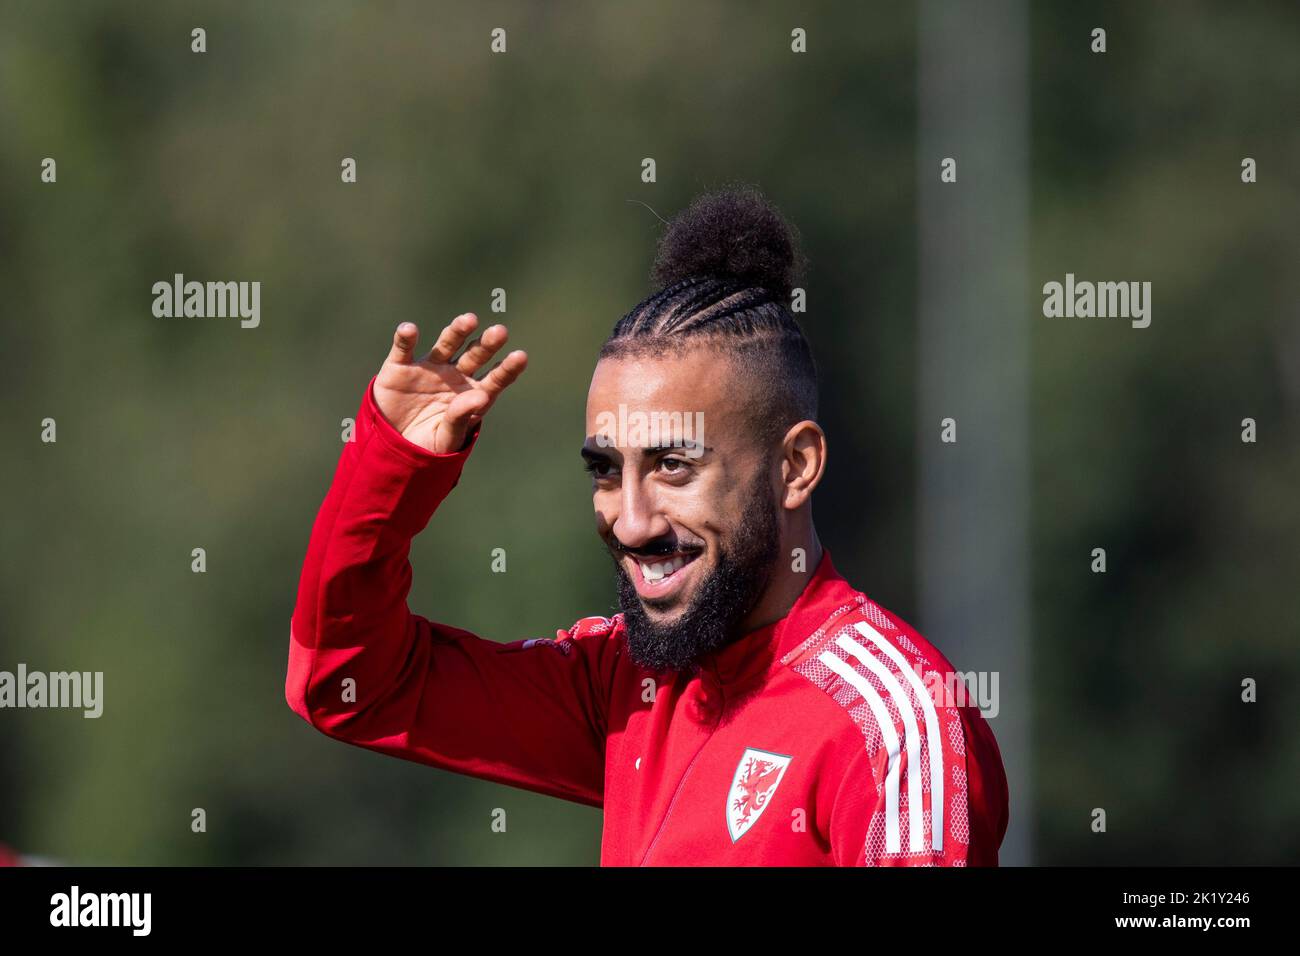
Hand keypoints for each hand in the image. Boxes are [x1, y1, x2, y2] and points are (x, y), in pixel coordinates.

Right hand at [373, 313, 527, 453]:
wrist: (392, 447)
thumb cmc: (427, 444)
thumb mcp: (446, 437)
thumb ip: (462, 418)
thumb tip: (482, 397)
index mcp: (472, 394)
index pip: (495, 379)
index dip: (507, 368)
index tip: (520, 357)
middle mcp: (454, 375)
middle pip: (475, 355)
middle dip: (487, 344)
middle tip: (500, 332)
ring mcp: (429, 368)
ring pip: (446, 344)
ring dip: (457, 331)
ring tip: (469, 320)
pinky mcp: (401, 366)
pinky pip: (404, 348)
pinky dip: (406, 338)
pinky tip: (409, 330)